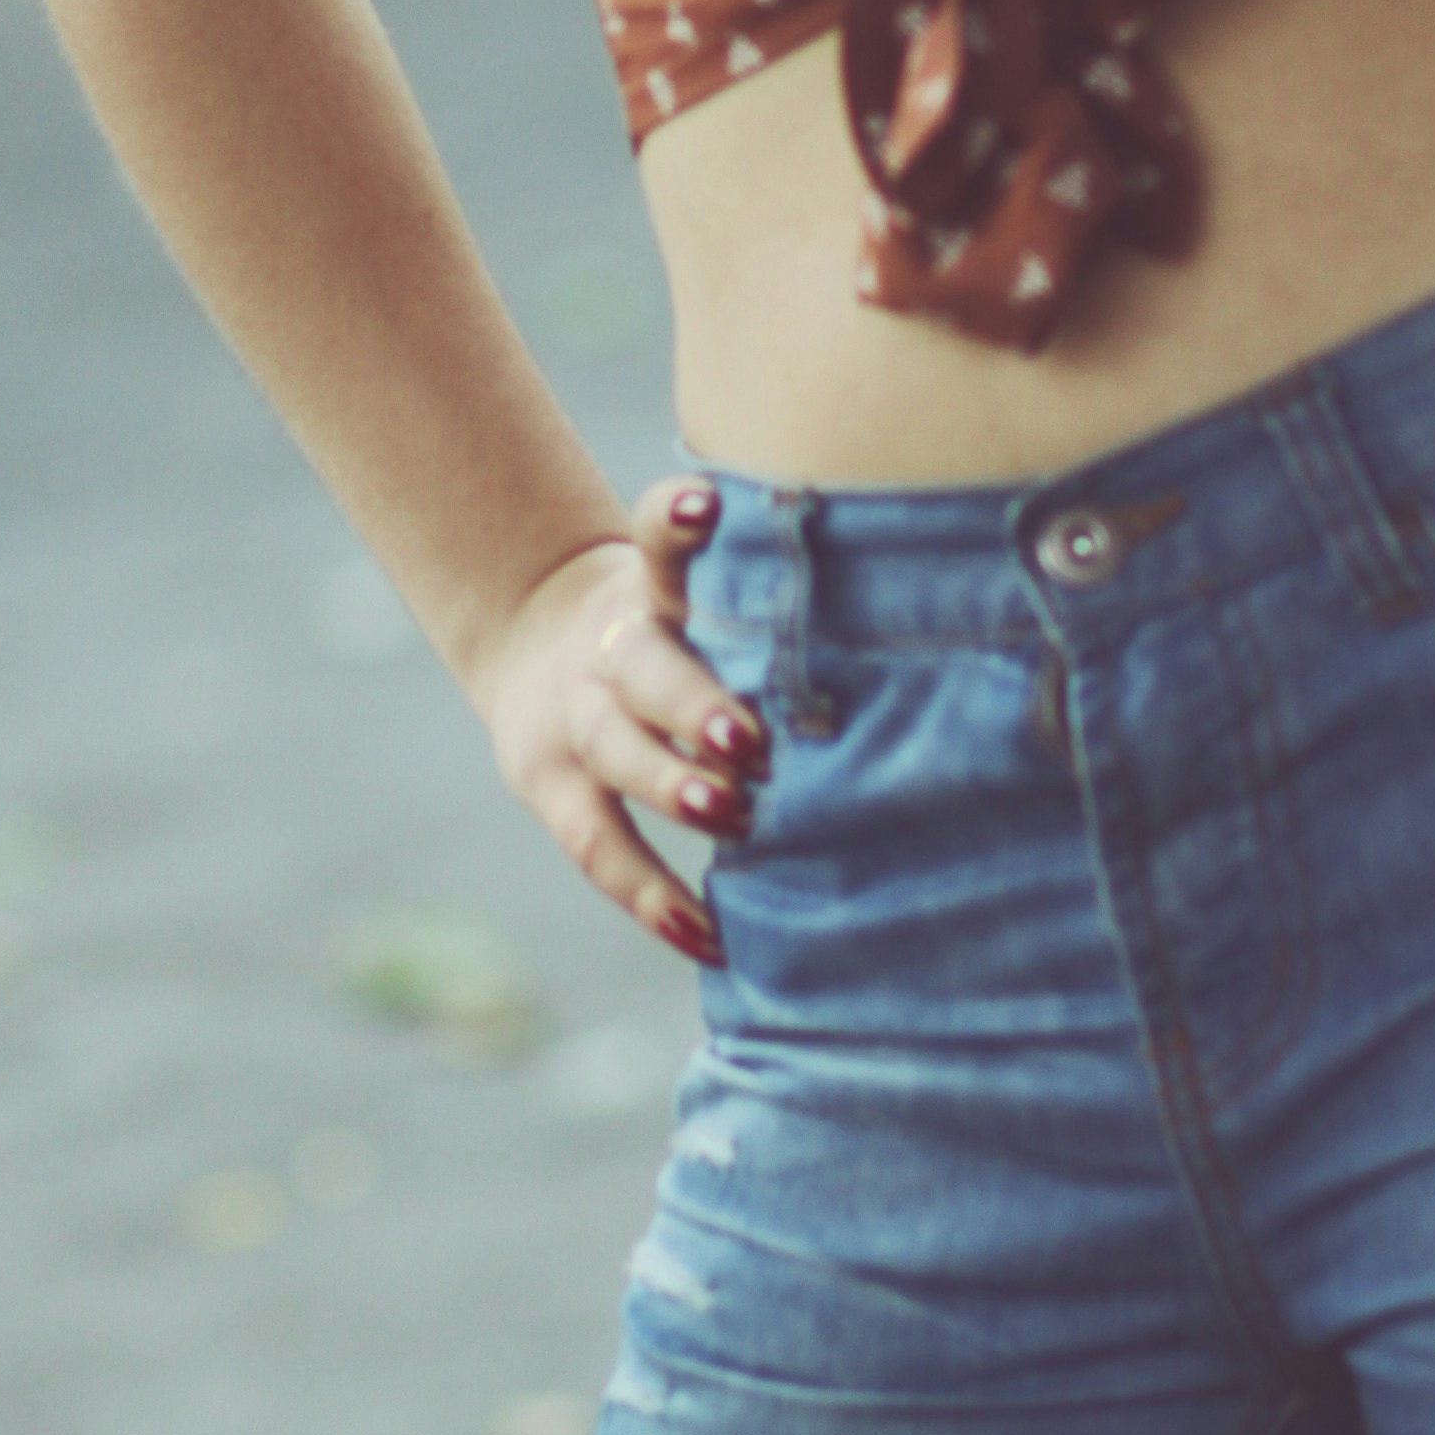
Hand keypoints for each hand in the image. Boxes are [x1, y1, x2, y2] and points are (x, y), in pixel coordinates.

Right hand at [474, 472, 768, 966]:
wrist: (536, 639)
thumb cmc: (668, 623)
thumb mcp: (695, 587)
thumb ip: (760, 602)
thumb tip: (897, 636)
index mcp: (652, 587)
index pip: (658, 537)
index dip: (678, 517)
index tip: (710, 502)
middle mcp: (610, 648)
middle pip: (645, 666)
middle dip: (694, 701)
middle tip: (751, 741)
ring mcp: (575, 719)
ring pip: (617, 753)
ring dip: (672, 786)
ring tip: (730, 817)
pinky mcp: (551, 788)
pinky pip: (600, 848)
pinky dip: (652, 896)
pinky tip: (705, 932)